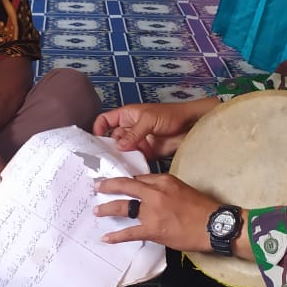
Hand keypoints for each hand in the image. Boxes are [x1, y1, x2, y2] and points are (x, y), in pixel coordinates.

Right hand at [92, 99, 216, 159]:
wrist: (190, 126)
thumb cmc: (170, 115)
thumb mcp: (149, 119)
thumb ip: (134, 133)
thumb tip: (119, 146)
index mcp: (127, 116)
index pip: (106, 120)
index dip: (98, 129)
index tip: (96, 141)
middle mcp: (129, 129)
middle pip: (112, 139)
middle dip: (108, 148)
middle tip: (103, 161)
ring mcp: (138, 141)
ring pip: (122, 151)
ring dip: (119, 158)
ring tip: (113, 169)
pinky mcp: (146, 152)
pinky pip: (134, 159)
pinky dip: (131, 165)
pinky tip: (127, 171)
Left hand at [94, 173, 221, 252]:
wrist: (213, 225)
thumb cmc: (202, 207)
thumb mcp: (182, 188)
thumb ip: (164, 188)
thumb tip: (148, 193)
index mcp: (163, 180)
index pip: (139, 179)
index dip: (126, 182)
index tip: (116, 183)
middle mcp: (155, 192)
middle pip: (126, 186)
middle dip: (108, 186)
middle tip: (96, 187)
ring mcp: (152, 211)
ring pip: (123, 207)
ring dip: (108, 208)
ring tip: (97, 210)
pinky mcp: (153, 229)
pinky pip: (130, 232)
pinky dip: (116, 235)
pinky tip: (107, 237)